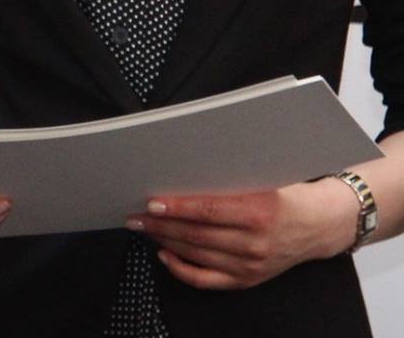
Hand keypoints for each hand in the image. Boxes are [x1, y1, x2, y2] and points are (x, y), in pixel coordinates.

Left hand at [131, 179, 358, 290]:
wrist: (319, 224)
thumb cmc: (286, 195)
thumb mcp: (261, 181)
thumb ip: (226, 180)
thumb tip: (182, 173)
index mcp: (260, 212)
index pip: (208, 210)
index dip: (176, 208)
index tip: (152, 203)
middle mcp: (256, 242)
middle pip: (197, 234)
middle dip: (161, 224)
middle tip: (136, 215)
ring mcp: (251, 265)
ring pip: (197, 254)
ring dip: (165, 241)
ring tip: (145, 228)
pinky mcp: (248, 279)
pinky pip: (207, 280)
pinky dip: (181, 268)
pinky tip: (164, 254)